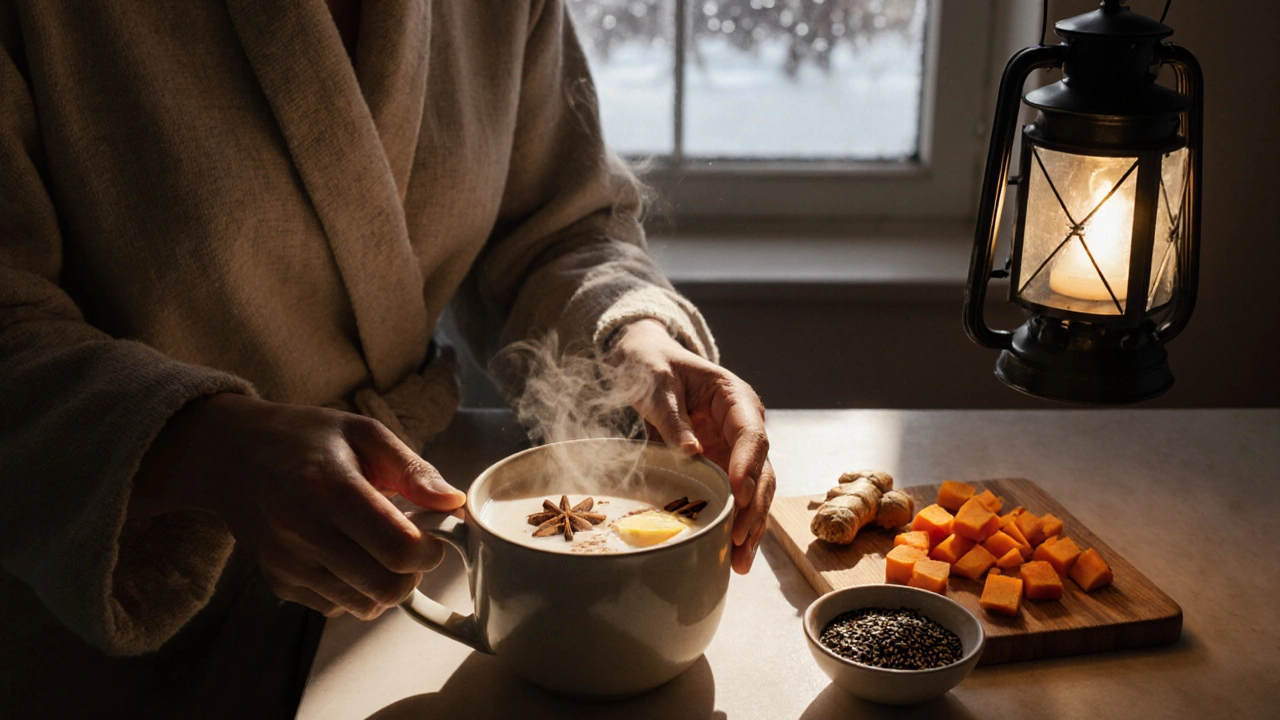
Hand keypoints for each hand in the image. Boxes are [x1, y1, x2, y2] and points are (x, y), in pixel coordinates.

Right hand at [131, 394, 465, 618]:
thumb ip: (413, 469)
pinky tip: (349, 553)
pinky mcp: (279, 583)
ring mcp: (286, 563)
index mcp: (328, 488)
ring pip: (364, 605)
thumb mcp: (363, 433)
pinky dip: (357, 589)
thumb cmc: (304, 438)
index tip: (433, 531)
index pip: (398, 548)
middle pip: (385, 586)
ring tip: (378, 545)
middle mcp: (301, 532)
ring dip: (387, 583)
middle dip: (414, 572)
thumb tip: (453, 503)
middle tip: (412, 543)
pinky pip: (338, 607)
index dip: (430, 549)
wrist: (230, 455)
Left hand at [609, 319, 775, 572]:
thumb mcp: (656, 384)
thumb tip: (691, 452)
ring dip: (750, 526)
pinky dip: (736, 525)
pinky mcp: (722, 467)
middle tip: (739, 540)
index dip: (748, 465)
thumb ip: (672, 417)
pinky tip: (734, 556)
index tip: (739, 493)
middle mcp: (744, 426)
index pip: (751, 434)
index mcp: (736, 398)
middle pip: (761, 470)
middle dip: (754, 508)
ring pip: (756, 491)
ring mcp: (735, 449)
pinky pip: (736, 498)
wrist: (648, 361)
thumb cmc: (654, 365)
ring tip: (740, 562)